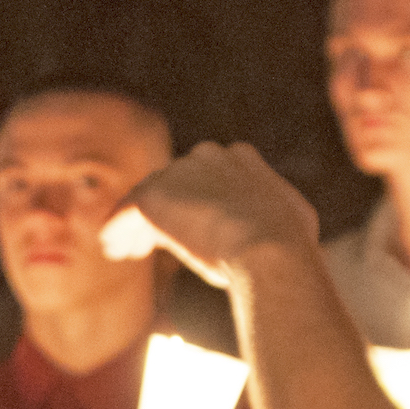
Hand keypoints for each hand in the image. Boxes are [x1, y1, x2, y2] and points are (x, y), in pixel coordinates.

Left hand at [121, 142, 322, 285]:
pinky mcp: (152, 196)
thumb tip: (286, 224)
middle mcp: (207, 156)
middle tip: (150, 241)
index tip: (189, 226)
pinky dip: (116, 230)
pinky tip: (113, 249)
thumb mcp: (296, 218)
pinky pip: (124, 213)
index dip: (195, 201)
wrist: (270, 248)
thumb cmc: (290, 243)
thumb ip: (278, 212)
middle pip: (173, 183)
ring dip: (136, 225)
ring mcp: (177, 173)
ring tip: (128, 252)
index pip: (205, 176)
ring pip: (147, 198)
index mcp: (241, 158)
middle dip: (163, 211)